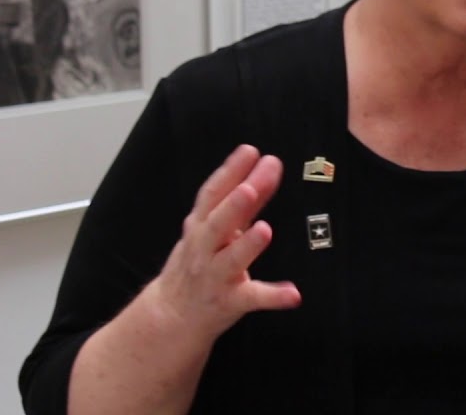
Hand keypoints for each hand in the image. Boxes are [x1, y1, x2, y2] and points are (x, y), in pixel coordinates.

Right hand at [143, 145, 300, 345]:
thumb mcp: (214, 228)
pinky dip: (273, 296)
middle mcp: (205, 248)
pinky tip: (293, 294)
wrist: (172, 314)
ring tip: (264, 229)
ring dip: (247, 245)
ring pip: (230, 259)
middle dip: (233, 205)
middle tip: (250, 187)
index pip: (214, 194)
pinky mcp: (229, 301)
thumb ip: (244, 201)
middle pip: (217, 224)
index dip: (230, 172)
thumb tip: (268, 167)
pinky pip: (252, 298)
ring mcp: (216, 275)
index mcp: (202, 226)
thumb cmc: (199, 262)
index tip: (249, 151)